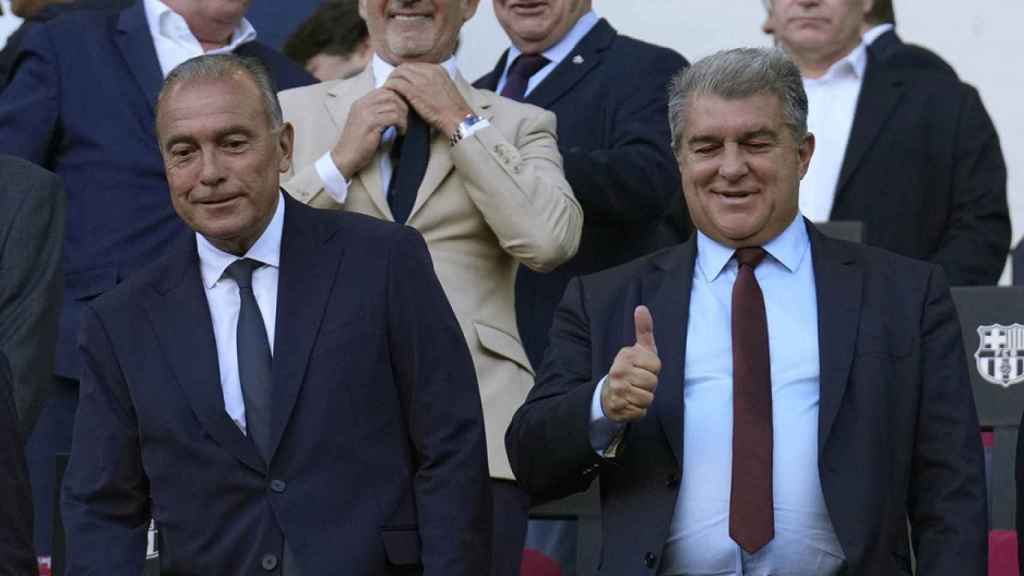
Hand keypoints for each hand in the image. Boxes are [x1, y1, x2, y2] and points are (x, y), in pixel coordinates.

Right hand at [330, 88, 408, 178]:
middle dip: (402, 106)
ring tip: (402, 127)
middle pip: (391, 95)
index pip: (384, 90)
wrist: (345, 157)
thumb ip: (376, 112)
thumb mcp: (365, 122)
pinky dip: (401, 124)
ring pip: (394, 105)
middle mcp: (362, 104)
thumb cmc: (357, 143)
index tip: (401, 111)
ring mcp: (366, 112)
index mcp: (360, 102)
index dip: (397, 99)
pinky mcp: (371, 123)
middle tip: (404, 119)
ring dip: (403, 117)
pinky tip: (400, 132)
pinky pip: (394, 117)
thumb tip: (397, 106)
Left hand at [383, 63, 472, 137]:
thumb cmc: (452, 110)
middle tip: (391, 84)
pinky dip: (390, 87)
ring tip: (388, 89)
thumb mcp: (445, 88)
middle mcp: (428, 71)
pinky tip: (388, 93)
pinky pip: (396, 84)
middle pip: (405, 67)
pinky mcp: (414, 91)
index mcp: (437, 69)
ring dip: (391, 80)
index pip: (415, 65)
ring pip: (398, 73)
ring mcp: (421, 80)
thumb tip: (420, 86)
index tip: (401, 80)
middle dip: (396, 75)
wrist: (457, 118)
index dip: (405, 73)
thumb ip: (433, 83)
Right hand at [601, 306, 660, 421]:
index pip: (656, 366)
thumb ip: (643, 329)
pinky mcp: (618, 408)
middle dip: (649, 385)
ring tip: (635, 392)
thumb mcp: (638, 348)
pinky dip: (639, 410)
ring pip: (648, 398)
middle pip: (652, 383)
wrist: (609, 393)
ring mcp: (617, 391)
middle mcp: (618, 372)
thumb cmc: (630, 368)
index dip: (653, 370)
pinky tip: (630, 403)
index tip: (643, 368)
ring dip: (645, 398)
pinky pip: (641, 411)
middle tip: (639, 381)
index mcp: (625, 356)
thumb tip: (641, 308)